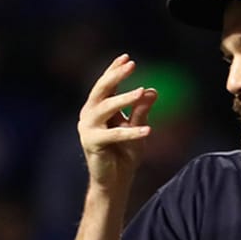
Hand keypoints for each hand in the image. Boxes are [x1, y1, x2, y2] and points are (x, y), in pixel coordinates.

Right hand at [77, 53, 157, 191]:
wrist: (114, 181)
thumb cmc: (124, 155)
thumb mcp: (137, 128)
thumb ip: (141, 110)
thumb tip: (152, 90)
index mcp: (97, 109)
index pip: (105, 85)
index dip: (114, 70)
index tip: (127, 57)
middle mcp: (89, 115)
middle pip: (101, 90)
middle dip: (115, 76)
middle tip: (131, 65)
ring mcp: (88, 128)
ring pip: (105, 107)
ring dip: (124, 98)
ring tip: (141, 91)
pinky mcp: (91, 143)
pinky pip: (114, 134)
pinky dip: (131, 132)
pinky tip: (148, 129)